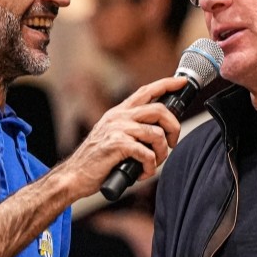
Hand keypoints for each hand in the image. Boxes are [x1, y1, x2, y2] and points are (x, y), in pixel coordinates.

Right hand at [58, 76, 184, 195]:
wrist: (74, 175)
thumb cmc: (96, 160)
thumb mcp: (113, 136)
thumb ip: (132, 130)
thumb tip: (159, 132)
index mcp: (119, 112)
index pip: (146, 91)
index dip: (166, 84)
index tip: (182, 81)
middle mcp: (119, 116)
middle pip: (159, 110)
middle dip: (173, 127)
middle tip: (172, 143)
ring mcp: (117, 129)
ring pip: (156, 135)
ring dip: (161, 153)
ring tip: (153, 164)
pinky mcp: (117, 144)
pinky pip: (147, 153)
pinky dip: (150, 167)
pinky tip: (142, 173)